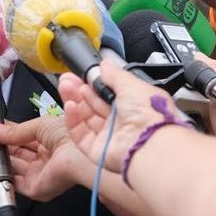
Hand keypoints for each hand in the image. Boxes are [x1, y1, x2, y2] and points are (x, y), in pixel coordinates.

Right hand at [0, 116, 92, 201]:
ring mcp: (41, 175)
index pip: (22, 139)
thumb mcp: (38, 126)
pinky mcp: (37, 189)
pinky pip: (14, 184)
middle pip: (15, 154)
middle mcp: (45, 160)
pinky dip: (0, 174)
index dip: (4, 133)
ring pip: (12, 168)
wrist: (79, 153)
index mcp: (50, 143)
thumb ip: (12, 131)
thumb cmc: (70, 135)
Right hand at [59, 62, 176, 173]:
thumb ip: (115, 75)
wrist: (149, 143)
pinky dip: (73, 120)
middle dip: (79, 90)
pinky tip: (70, 105)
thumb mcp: (132, 84)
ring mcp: (109, 136)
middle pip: (93, 104)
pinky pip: (80, 134)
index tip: (81, 74)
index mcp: (133, 104)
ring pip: (85, 117)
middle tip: (67, 80)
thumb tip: (105, 65)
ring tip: (66, 87)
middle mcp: (121, 121)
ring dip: (74, 101)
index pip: (107, 92)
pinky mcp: (97, 150)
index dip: (93, 83)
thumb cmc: (150, 114)